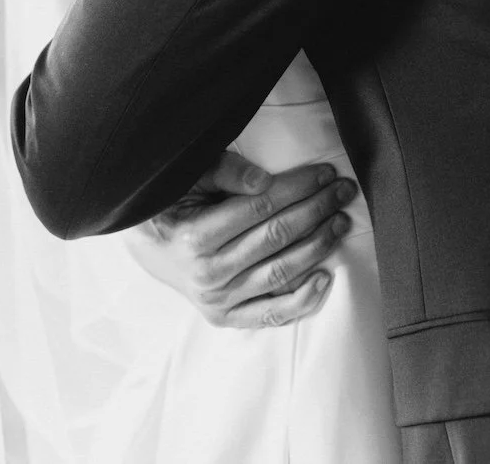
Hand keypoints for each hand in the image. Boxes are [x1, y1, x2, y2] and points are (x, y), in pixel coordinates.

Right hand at [123, 150, 357, 329]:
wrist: (146, 246)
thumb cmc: (170, 203)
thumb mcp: (188, 177)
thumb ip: (223, 171)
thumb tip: (264, 180)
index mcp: (194, 235)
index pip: (260, 207)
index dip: (297, 187)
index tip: (324, 172)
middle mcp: (207, 273)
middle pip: (276, 237)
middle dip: (316, 209)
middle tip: (343, 190)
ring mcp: (217, 300)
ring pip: (281, 273)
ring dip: (318, 245)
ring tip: (340, 221)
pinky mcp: (225, 317)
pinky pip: (271, 314)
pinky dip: (302, 301)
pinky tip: (326, 278)